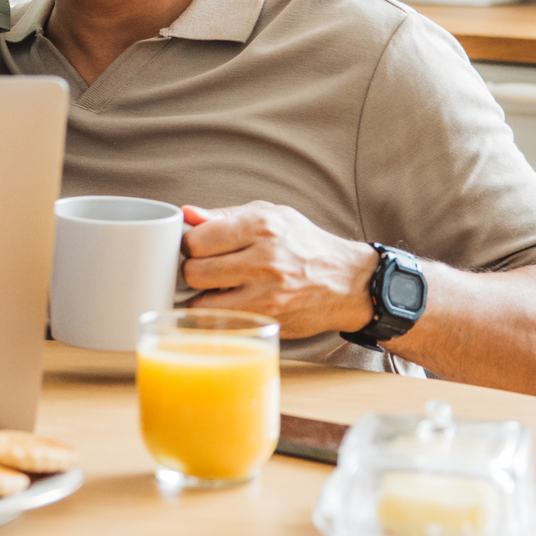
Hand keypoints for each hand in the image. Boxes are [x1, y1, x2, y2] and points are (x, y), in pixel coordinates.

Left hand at [179, 202, 376, 339]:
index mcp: (261, 226)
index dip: (189, 246)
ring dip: (202, 296)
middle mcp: (264, 259)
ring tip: (218, 288)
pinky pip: (221, 320)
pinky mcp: (270, 319)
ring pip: (201, 301)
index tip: (197, 249)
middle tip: (207, 270)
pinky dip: (218, 314)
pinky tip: (231, 303)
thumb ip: (224, 216)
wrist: (349, 281)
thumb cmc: (305, 245)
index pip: (196, 239)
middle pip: (193, 271)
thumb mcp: (271, 216)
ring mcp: (267, 293)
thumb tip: (186, 214)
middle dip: (193, 271)